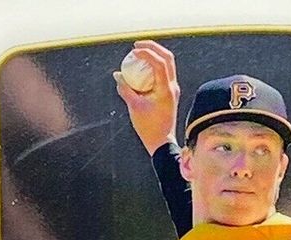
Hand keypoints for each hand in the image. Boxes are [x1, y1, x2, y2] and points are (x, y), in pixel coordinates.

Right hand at [113, 40, 179, 154]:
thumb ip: (125, 89)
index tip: (133, 51)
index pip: (160, 62)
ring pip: (167, 64)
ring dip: (153, 55)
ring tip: (138, 54)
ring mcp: (173, 90)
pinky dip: (153, 67)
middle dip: (152, 47)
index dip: (146, 52)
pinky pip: (163, 73)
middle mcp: (173, 87)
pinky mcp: (170, 93)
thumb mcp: (134, 107)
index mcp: (166, 90)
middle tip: (137, 45)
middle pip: (167, 57)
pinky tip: (141, 69)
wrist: (162, 143)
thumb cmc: (148, 128)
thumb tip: (117, 75)